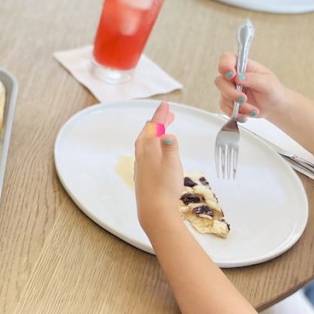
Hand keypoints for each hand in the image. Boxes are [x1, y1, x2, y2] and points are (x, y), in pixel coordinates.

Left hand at [134, 102, 183, 231]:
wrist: (154, 210)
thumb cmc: (165, 187)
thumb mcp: (173, 165)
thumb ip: (171, 148)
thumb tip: (168, 134)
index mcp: (149, 148)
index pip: (155, 126)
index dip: (161, 114)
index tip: (166, 104)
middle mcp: (141, 154)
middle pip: (149, 132)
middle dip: (158, 121)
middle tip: (169, 113)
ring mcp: (140, 163)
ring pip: (145, 141)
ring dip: (154, 132)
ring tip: (163, 127)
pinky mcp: (142, 172)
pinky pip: (145, 151)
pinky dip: (152, 143)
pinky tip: (156, 149)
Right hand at [214, 53, 287, 119]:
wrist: (274, 106)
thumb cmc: (273, 90)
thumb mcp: (268, 82)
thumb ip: (254, 78)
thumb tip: (238, 77)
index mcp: (242, 66)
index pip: (226, 59)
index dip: (224, 65)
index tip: (231, 75)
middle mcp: (232, 77)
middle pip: (220, 81)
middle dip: (231, 92)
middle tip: (243, 99)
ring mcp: (229, 89)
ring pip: (223, 96)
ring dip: (238, 106)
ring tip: (254, 110)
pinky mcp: (228, 102)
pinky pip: (225, 108)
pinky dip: (236, 113)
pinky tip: (246, 114)